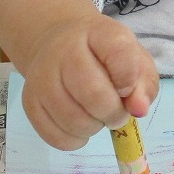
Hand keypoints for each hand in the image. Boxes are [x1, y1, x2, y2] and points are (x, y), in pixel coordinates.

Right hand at [19, 14, 158, 150]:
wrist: (59, 45)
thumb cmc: (105, 58)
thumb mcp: (134, 61)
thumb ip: (144, 84)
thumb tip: (138, 110)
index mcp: (99, 33)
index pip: (118, 54)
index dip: (129, 79)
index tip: (127, 88)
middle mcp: (64, 50)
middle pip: (93, 93)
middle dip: (113, 113)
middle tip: (117, 113)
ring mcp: (42, 76)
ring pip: (73, 120)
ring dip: (93, 128)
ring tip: (97, 116)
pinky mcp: (29, 101)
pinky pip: (55, 136)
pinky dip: (74, 140)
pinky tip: (80, 126)